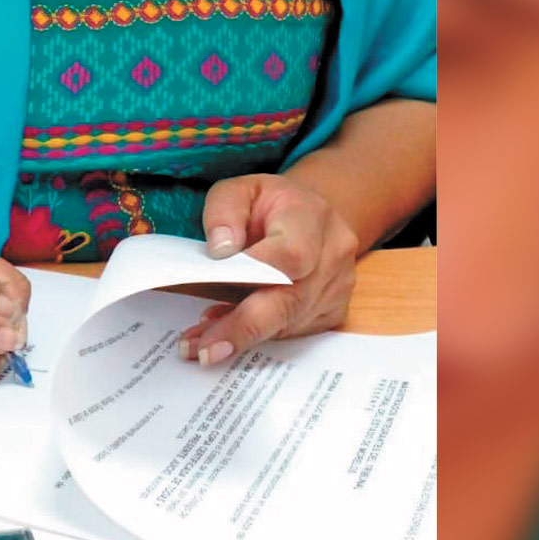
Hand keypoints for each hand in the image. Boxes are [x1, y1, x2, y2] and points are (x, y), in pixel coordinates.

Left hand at [178, 173, 359, 365]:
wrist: (312, 215)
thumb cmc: (271, 205)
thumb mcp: (240, 190)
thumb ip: (224, 212)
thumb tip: (221, 250)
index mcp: (311, 217)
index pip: (291, 255)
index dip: (254, 277)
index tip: (217, 291)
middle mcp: (333, 255)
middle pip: (291, 301)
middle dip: (243, 327)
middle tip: (203, 349)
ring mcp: (337, 287)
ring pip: (288, 323)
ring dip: (242, 336)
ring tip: (201, 341)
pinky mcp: (333, 312)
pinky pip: (294, 332)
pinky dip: (259, 337)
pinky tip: (229, 333)